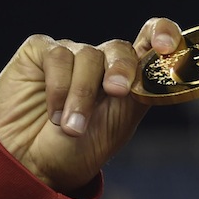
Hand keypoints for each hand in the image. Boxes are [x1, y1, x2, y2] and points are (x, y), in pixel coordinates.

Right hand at [0, 17, 183, 192]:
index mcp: (127, 78)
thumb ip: (139, 92)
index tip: (165, 46)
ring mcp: (70, 54)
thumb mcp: (119, 123)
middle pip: (120, 48)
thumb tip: (160, 65)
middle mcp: (100, 62)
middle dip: (121, 69)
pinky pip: (57, 56)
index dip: (163, 33)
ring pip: (88, 55)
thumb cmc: (77, 149)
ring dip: (81, 95)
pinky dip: (58, 88)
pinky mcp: (39, 52)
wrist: (32, 165)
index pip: (150, 39)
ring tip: (71, 127)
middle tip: (115, 92)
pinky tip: (54, 113)